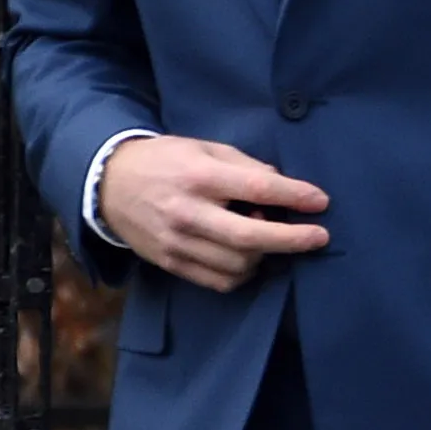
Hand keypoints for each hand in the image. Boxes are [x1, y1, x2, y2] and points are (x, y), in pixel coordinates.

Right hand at [97, 134, 327, 289]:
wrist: (110, 184)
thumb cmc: (165, 161)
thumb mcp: (203, 148)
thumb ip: (243, 165)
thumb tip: (282, 185)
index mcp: (198, 175)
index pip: (255, 188)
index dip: (294, 196)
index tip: (321, 201)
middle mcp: (187, 212)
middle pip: (250, 237)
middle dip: (291, 240)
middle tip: (320, 237)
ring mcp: (178, 242)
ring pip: (237, 265)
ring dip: (264, 256)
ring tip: (266, 237)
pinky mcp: (171, 263)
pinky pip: (219, 281)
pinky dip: (242, 274)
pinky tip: (248, 258)